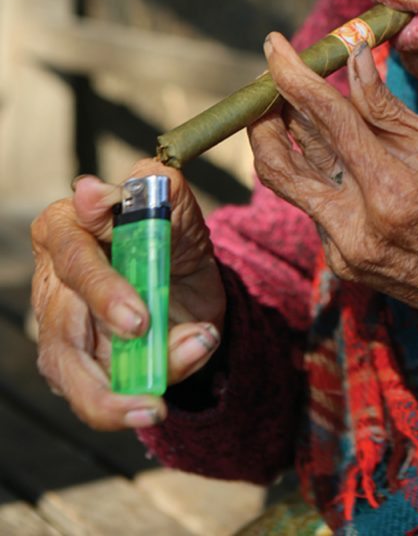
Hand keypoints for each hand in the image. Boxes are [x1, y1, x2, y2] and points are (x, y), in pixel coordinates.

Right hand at [31, 158, 225, 430]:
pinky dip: (132, 399)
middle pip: (64, 321)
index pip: (75, 254)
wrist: (189, 281)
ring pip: (71, 371)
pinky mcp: (71, 367)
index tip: (135, 314)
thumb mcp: (179, 209)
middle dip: (106, 346)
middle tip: (148, 350)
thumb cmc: (172, 235)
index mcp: (67, 227)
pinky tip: (156, 403)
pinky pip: (96, 394)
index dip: (103, 286)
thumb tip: (111, 186)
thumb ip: (157, 190)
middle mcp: (53, 279)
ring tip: (155, 405)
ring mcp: (56, 327)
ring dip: (116, 393)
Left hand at [249, 34, 417, 425]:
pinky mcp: (341, 262)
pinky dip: (315, 167)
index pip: (326, 120)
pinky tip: (334, 146)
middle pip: (281, 156)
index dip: (294, 75)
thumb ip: (391, 110)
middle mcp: (356, 226)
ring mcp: (344, 250)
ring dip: (276, 137)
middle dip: (268, 106)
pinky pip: (312, 203)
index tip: (275, 44)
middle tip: (274, 72)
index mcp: (393, 193)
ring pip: (285, 181)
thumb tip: (353, 60)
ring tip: (286, 101)